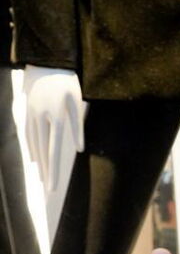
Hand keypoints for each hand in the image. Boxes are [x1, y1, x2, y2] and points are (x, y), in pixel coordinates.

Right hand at [23, 65, 85, 190]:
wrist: (45, 62)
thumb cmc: (67, 83)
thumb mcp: (77, 103)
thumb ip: (78, 127)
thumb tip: (79, 150)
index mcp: (56, 118)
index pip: (55, 151)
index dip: (55, 170)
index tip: (54, 187)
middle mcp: (41, 120)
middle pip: (44, 152)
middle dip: (48, 172)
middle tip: (50, 191)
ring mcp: (32, 115)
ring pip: (34, 144)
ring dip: (40, 163)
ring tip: (44, 179)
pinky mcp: (28, 112)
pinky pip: (28, 134)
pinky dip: (32, 148)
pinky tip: (35, 160)